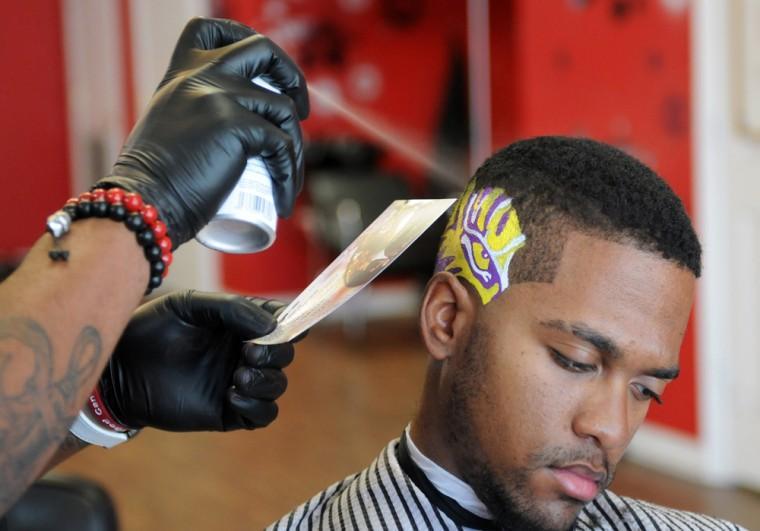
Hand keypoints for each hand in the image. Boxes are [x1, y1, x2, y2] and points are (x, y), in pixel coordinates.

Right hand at [98, 17, 309, 245]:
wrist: (144, 202)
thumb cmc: (155, 183)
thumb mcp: (171, 128)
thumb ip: (194, 114)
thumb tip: (235, 125)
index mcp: (181, 74)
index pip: (210, 30)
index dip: (245, 40)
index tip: (268, 72)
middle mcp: (200, 76)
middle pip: (263, 50)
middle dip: (293, 77)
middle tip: (301, 112)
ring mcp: (219, 96)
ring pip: (284, 110)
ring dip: (297, 149)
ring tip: (290, 181)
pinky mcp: (235, 125)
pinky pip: (283, 146)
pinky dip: (290, 175)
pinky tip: (284, 199)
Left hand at [99, 290, 294, 430]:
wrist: (118, 368)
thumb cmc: (151, 329)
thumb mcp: (189, 304)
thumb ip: (231, 308)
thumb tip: (271, 324)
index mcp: (241, 324)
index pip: (282, 321)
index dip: (290, 322)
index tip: (279, 324)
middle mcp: (244, 352)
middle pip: (284, 355)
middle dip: (275, 353)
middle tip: (248, 351)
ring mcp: (237, 382)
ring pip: (277, 385)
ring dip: (267, 380)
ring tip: (238, 375)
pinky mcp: (227, 412)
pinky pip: (262, 415)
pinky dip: (256, 406)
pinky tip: (231, 395)